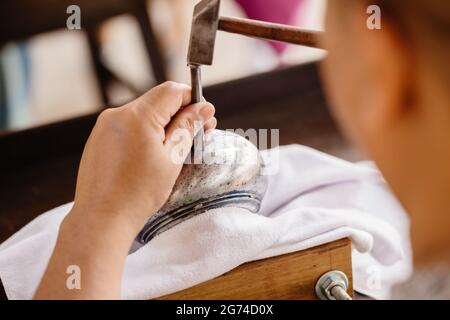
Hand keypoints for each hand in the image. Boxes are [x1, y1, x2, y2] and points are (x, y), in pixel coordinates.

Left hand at [35, 82, 215, 298]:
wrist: (102, 219)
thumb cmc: (138, 193)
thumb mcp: (172, 158)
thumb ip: (187, 127)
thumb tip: (204, 108)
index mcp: (138, 116)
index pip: (172, 91)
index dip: (193, 100)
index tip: (204, 118)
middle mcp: (117, 114)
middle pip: (158, 100)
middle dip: (180, 114)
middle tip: (196, 136)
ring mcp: (104, 126)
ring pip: (143, 113)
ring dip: (163, 124)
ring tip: (173, 150)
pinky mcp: (98, 139)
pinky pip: (128, 126)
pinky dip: (144, 133)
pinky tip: (151, 156)